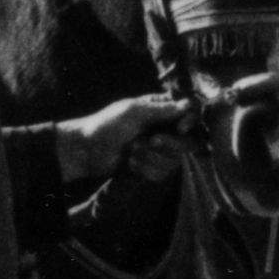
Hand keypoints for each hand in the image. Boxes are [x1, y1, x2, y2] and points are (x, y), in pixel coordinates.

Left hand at [53, 93, 193, 183]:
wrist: (87, 151)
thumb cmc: (107, 125)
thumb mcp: (135, 112)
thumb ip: (163, 109)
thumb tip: (188, 105)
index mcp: (161, 110)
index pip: (191, 114)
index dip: (191, 122)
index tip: (180, 128)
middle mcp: (164, 129)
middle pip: (189, 142)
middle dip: (169, 144)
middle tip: (151, 141)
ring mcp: (159, 150)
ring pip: (175, 161)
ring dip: (151, 158)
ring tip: (131, 151)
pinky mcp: (152, 167)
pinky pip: (162, 174)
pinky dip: (145, 169)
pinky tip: (129, 163)